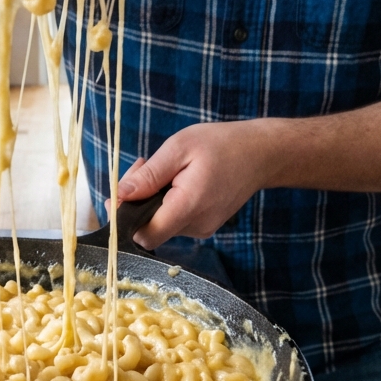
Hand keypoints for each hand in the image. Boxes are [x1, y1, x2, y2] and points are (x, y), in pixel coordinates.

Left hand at [115, 121, 276, 247]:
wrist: (260, 154)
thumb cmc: (221, 145)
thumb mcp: (179, 148)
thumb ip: (149, 175)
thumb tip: (120, 194)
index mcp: (189, 207)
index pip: (146, 235)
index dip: (125, 219)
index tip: (120, 194)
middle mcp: (196, 226)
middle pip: (150, 227)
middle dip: (137, 200)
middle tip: (142, 165)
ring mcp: (202, 228)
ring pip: (161, 222)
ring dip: (151, 197)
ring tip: (164, 167)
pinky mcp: (205, 225)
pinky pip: (174, 218)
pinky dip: (166, 201)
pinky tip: (175, 178)